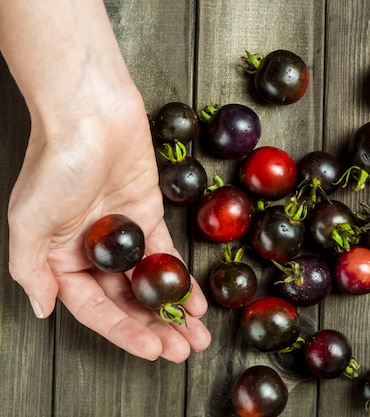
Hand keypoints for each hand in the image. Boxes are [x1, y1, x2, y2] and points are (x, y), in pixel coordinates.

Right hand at [7, 85, 210, 361]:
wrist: (91, 111)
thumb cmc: (56, 162)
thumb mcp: (29, 221)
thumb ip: (32, 270)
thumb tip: (42, 308)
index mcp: (59, 257)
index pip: (94, 309)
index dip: (123, 332)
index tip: (152, 350)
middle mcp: (91, 250)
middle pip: (125, 300)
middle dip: (154, 327)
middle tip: (182, 349)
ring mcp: (122, 233)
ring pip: (148, 282)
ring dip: (171, 309)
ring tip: (195, 335)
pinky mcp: (148, 214)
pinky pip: (165, 254)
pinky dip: (180, 278)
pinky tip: (196, 300)